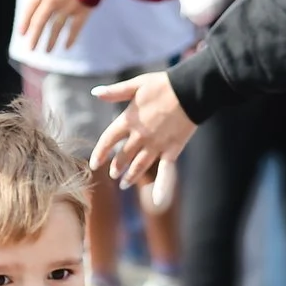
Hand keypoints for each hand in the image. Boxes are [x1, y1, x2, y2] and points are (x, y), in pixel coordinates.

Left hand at [17, 0, 95, 54]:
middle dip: (35, 37)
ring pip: (56, 28)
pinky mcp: (82, 11)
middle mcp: (52, 2)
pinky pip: (75, 28)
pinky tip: (66, 47)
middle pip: (40, 23)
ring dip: (50, 41)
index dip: (25, 22)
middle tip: (31, 49)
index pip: (30, 10)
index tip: (22, 34)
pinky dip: (71, 38)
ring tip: (47, 51)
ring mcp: (67, 8)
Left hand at [90, 70, 195, 187]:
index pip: (108, 140)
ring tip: (124, 184)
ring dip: (130, 176)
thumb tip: (95, 92)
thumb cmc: (164, 84)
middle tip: (113, 173)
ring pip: (139, 166)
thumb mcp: (137, 84)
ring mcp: (156, 145)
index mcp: (129, 120)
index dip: (100, 153)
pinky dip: (162, 186)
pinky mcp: (172, 149)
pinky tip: (157, 201)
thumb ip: (115, 92)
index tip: (94, 164)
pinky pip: (165, 171)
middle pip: (123, 156)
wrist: (191, 89)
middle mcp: (140, 136)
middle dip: (116, 166)